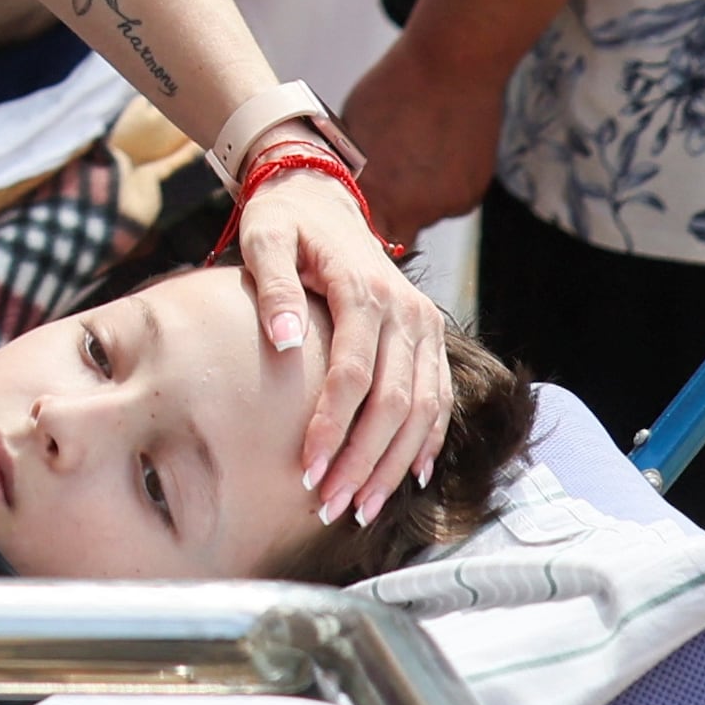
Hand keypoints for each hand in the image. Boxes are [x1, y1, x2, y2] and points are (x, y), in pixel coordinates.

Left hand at [234, 160, 449, 525]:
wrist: (322, 197)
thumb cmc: (285, 222)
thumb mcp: (265, 237)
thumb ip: (273, 284)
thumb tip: (285, 339)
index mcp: (365, 290)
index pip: (355, 374)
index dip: (333, 427)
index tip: (306, 470)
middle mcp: (407, 312)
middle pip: (395, 403)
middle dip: (364, 461)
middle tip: (330, 506)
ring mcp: (425, 325)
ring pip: (423, 409)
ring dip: (394, 464)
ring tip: (360, 507)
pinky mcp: (429, 337)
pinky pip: (440, 398)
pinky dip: (428, 442)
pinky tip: (410, 478)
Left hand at [340, 29, 506, 248]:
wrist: (452, 66)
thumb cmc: (394, 88)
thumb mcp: (352, 129)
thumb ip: (352, 167)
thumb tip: (345, 184)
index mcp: (372, 193)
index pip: (358, 240)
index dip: (355, 232)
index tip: (352, 223)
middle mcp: (410, 209)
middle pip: (393, 240)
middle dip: (386, 225)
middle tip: (384, 195)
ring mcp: (444, 205)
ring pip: (423, 218)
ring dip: (416, 201)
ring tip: (414, 160)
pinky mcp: (470, 196)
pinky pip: (449, 202)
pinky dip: (443, 187)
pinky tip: (439, 154)